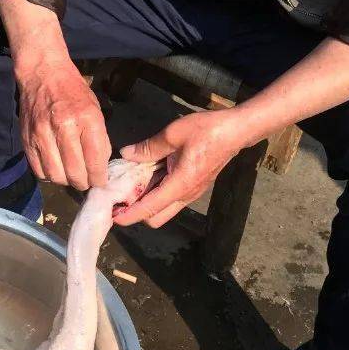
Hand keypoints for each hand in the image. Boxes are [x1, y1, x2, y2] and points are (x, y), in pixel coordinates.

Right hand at [16, 54, 110, 190]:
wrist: (43, 74)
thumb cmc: (74, 91)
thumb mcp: (95, 109)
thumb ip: (100, 138)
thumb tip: (100, 166)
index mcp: (87, 120)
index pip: (95, 162)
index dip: (99, 178)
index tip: (100, 181)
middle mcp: (64, 128)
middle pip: (75, 173)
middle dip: (84, 183)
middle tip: (86, 181)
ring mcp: (42, 135)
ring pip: (56, 176)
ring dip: (65, 181)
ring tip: (70, 175)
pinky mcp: (27, 139)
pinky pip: (38, 170)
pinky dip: (48, 175)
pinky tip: (55, 168)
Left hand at [114, 111, 244, 227]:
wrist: (235, 131)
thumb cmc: (207, 131)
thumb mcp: (174, 134)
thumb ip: (148, 147)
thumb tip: (126, 154)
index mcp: (180, 184)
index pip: (150, 209)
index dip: (129, 215)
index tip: (113, 218)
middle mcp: (185, 194)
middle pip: (156, 217)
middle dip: (136, 212)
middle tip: (120, 197)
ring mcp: (190, 192)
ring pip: (163, 208)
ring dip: (145, 202)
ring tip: (127, 187)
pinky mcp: (192, 186)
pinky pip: (169, 197)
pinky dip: (155, 192)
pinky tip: (144, 176)